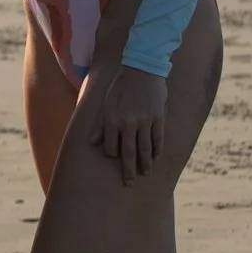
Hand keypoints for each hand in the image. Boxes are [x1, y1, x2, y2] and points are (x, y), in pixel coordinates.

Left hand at [91, 67, 169, 183]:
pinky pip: (158, 139)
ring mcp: (144, 121)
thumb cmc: (121, 85)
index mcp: (112, 119)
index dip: (112, 155)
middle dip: (128, 171)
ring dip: (145, 164)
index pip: (110, 147)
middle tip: (128, 184)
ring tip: (145, 174)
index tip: (115, 160)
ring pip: (145, 149)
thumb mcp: (106, 102)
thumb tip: (93, 142)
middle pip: (129, 154)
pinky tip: (155, 158)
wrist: (142, 68)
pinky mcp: (158, 118)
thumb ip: (100, 123)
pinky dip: (157, 150)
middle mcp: (128, 123)